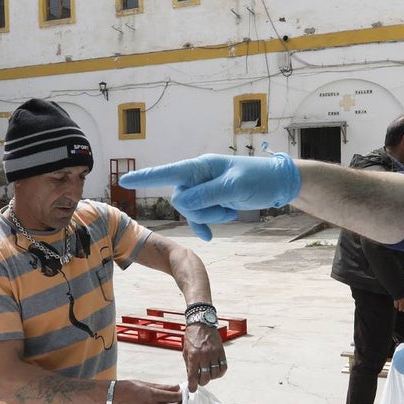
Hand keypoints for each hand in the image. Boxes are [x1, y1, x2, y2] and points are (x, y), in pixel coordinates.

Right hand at [119, 153, 301, 239]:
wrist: (279, 184)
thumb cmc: (259, 178)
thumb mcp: (234, 187)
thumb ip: (206, 195)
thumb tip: (181, 202)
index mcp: (202, 166)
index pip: (169, 172)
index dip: (146, 177)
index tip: (124, 180)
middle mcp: (199, 176)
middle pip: (181, 200)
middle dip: (201, 210)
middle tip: (227, 207)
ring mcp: (206, 189)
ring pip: (192, 210)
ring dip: (210, 216)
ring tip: (232, 210)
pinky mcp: (214, 200)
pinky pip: (199, 216)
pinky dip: (204, 225)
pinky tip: (210, 237)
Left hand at [183, 324, 227, 391]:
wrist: (201, 324)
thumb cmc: (192, 337)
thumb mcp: (186, 351)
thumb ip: (189, 365)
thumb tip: (192, 378)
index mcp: (193, 356)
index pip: (193, 376)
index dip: (192, 386)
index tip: (192, 389)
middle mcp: (203, 356)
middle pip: (205, 378)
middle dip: (202, 383)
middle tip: (200, 381)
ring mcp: (213, 354)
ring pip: (215, 374)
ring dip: (211, 378)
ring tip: (208, 375)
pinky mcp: (221, 352)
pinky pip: (223, 367)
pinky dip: (220, 372)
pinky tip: (215, 371)